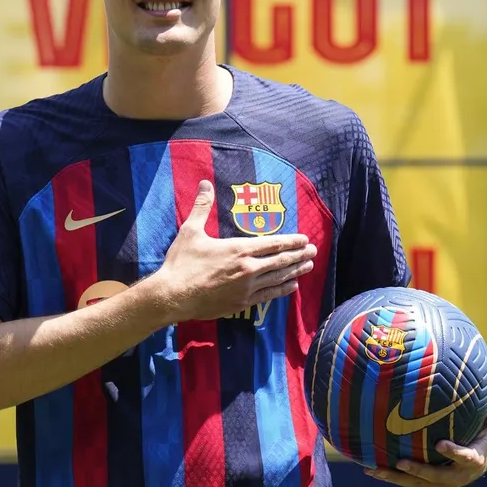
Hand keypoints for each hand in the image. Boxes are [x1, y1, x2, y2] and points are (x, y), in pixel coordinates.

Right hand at [153, 180, 317, 322]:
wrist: (173, 296)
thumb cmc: (181, 263)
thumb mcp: (190, 231)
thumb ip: (202, 207)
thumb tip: (204, 184)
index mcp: (238, 249)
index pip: (273, 244)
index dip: (291, 241)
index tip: (304, 239)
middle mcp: (248, 269)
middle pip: (280, 261)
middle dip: (299, 255)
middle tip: (313, 251)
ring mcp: (247, 288)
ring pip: (278, 278)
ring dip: (295, 271)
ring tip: (308, 266)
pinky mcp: (242, 303)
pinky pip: (269, 295)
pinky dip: (283, 289)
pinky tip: (292, 286)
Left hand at [366, 379, 486, 486]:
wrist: (477, 463)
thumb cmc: (480, 436)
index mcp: (473, 460)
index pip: (466, 457)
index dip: (454, 452)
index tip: (439, 443)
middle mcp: (458, 477)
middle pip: (438, 477)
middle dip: (419, 471)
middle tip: (401, 462)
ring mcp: (443, 485)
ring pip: (418, 484)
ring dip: (396, 478)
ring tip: (375, 469)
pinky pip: (409, 484)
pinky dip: (391, 478)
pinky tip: (370, 469)